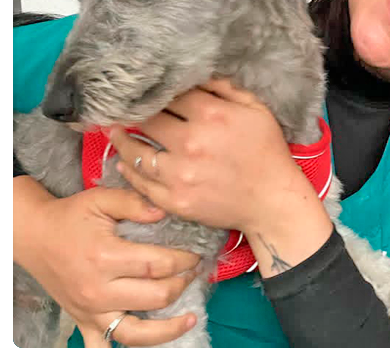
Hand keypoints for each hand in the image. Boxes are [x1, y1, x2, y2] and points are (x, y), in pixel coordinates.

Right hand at [14, 178, 200, 346]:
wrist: (35, 236)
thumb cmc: (71, 217)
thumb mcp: (101, 199)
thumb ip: (134, 203)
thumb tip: (164, 211)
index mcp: (105, 257)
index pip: (157, 265)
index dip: (184, 261)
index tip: (197, 255)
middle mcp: (98, 290)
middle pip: (155, 298)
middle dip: (183, 285)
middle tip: (194, 273)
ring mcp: (90, 311)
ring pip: (136, 334)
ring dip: (168, 329)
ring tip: (190, 318)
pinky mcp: (83, 322)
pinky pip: (104, 348)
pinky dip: (126, 350)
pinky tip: (151, 343)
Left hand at [109, 79, 305, 232]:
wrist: (272, 201)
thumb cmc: (267, 151)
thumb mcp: (256, 109)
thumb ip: (226, 88)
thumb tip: (197, 72)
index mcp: (211, 115)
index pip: (169, 95)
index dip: (157, 91)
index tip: (146, 90)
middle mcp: (190, 142)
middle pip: (147, 119)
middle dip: (136, 112)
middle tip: (123, 108)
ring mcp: (179, 174)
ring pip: (135, 151)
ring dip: (122, 139)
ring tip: (114, 131)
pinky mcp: (174, 200)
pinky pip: (141, 182)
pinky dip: (129, 169)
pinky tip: (123, 161)